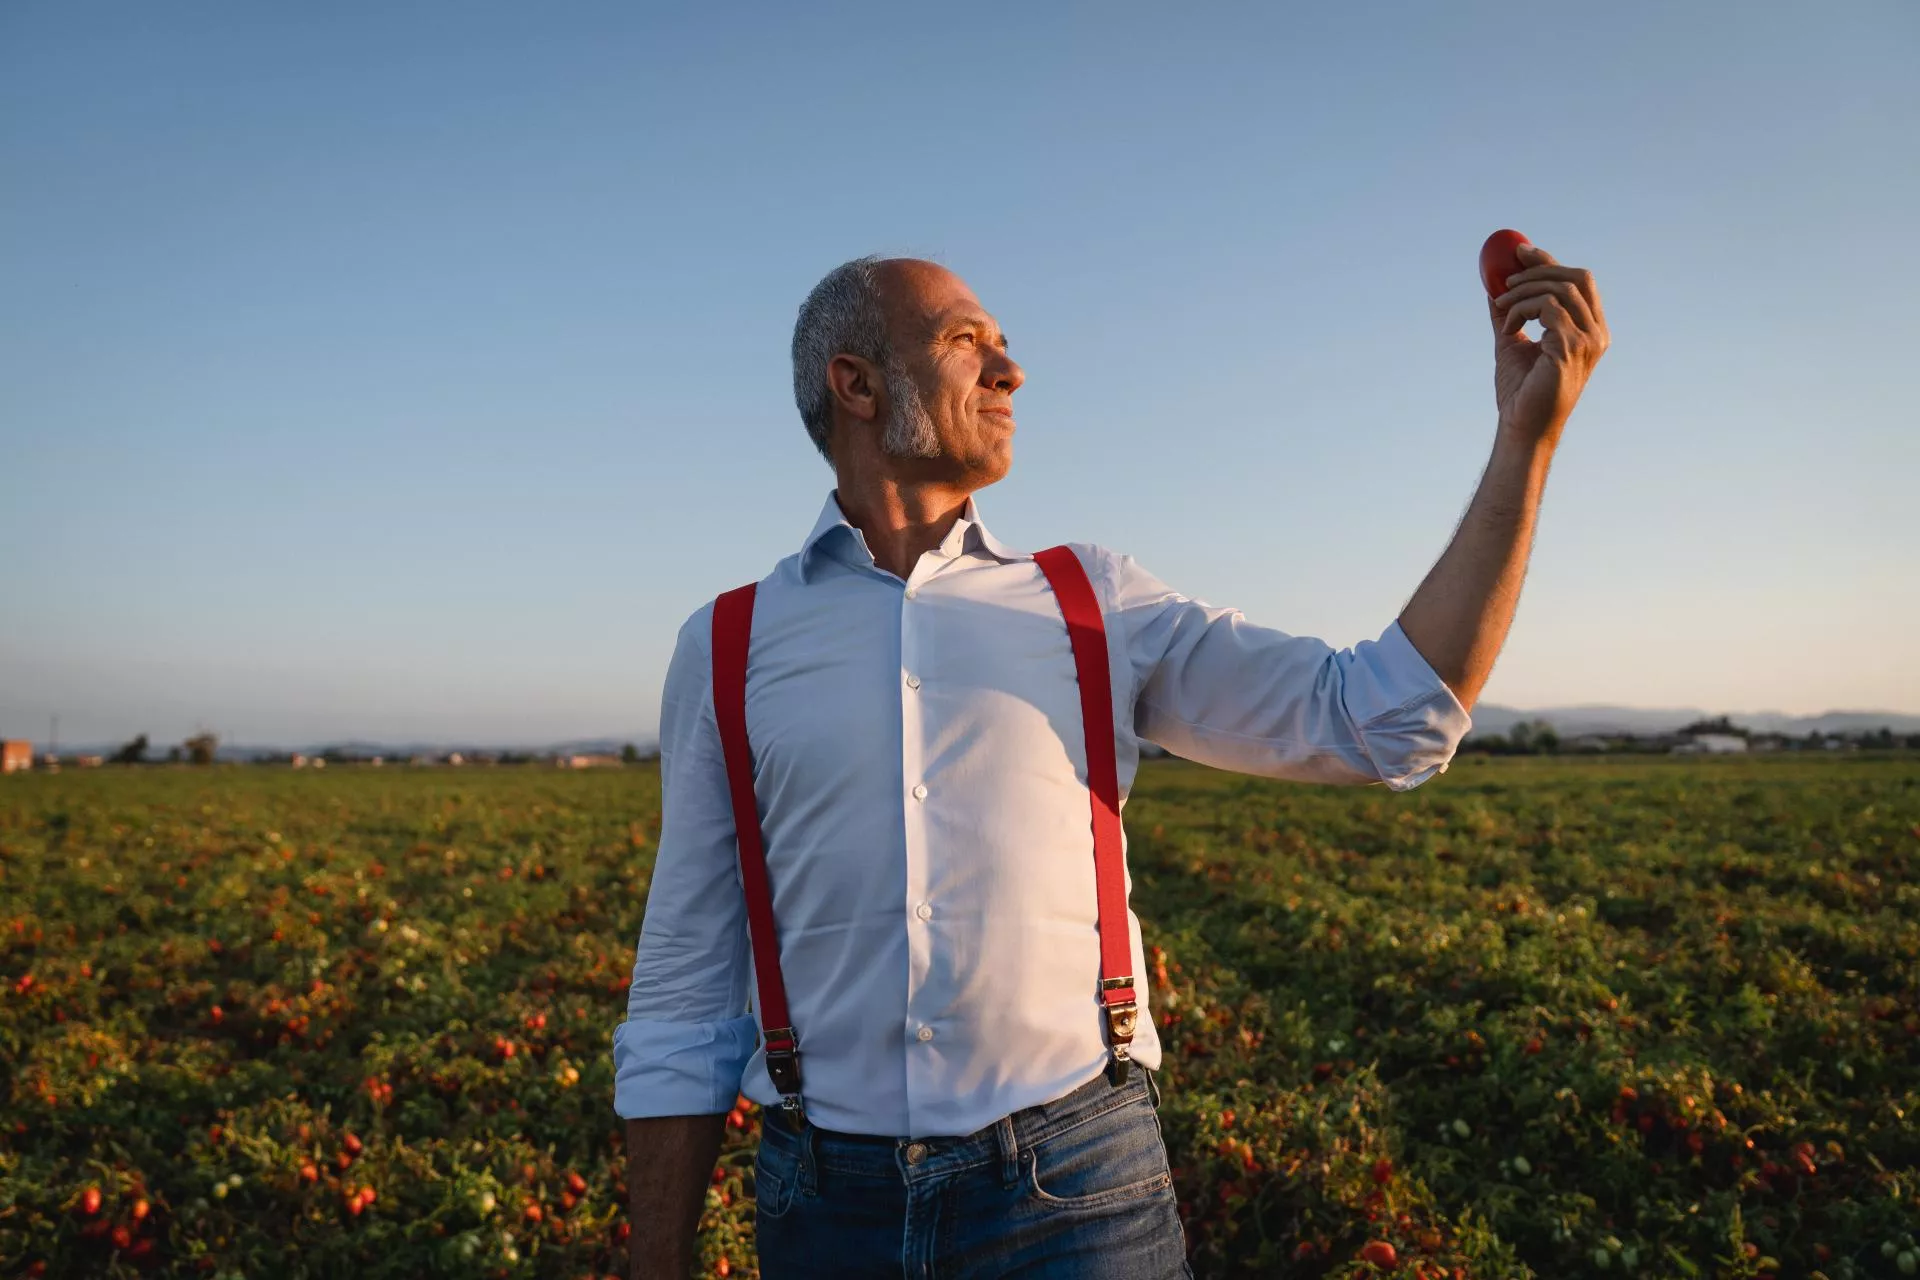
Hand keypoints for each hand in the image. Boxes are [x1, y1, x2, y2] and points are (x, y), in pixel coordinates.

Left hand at [1488, 243, 1608, 446]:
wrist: (1521, 426)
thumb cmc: (1521, 392)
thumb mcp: (1512, 343)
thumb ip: (1509, 315)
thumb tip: (1494, 286)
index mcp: (1589, 330)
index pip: (1578, 283)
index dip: (1551, 262)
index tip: (1520, 251)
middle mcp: (1597, 333)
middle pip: (1578, 277)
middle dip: (1541, 267)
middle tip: (1508, 271)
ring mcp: (1589, 340)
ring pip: (1560, 289)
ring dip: (1524, 291)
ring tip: (1501, 306)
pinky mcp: (1572, 347)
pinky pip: (1548, 307)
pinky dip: (1522, 309)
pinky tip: (1508, 329)